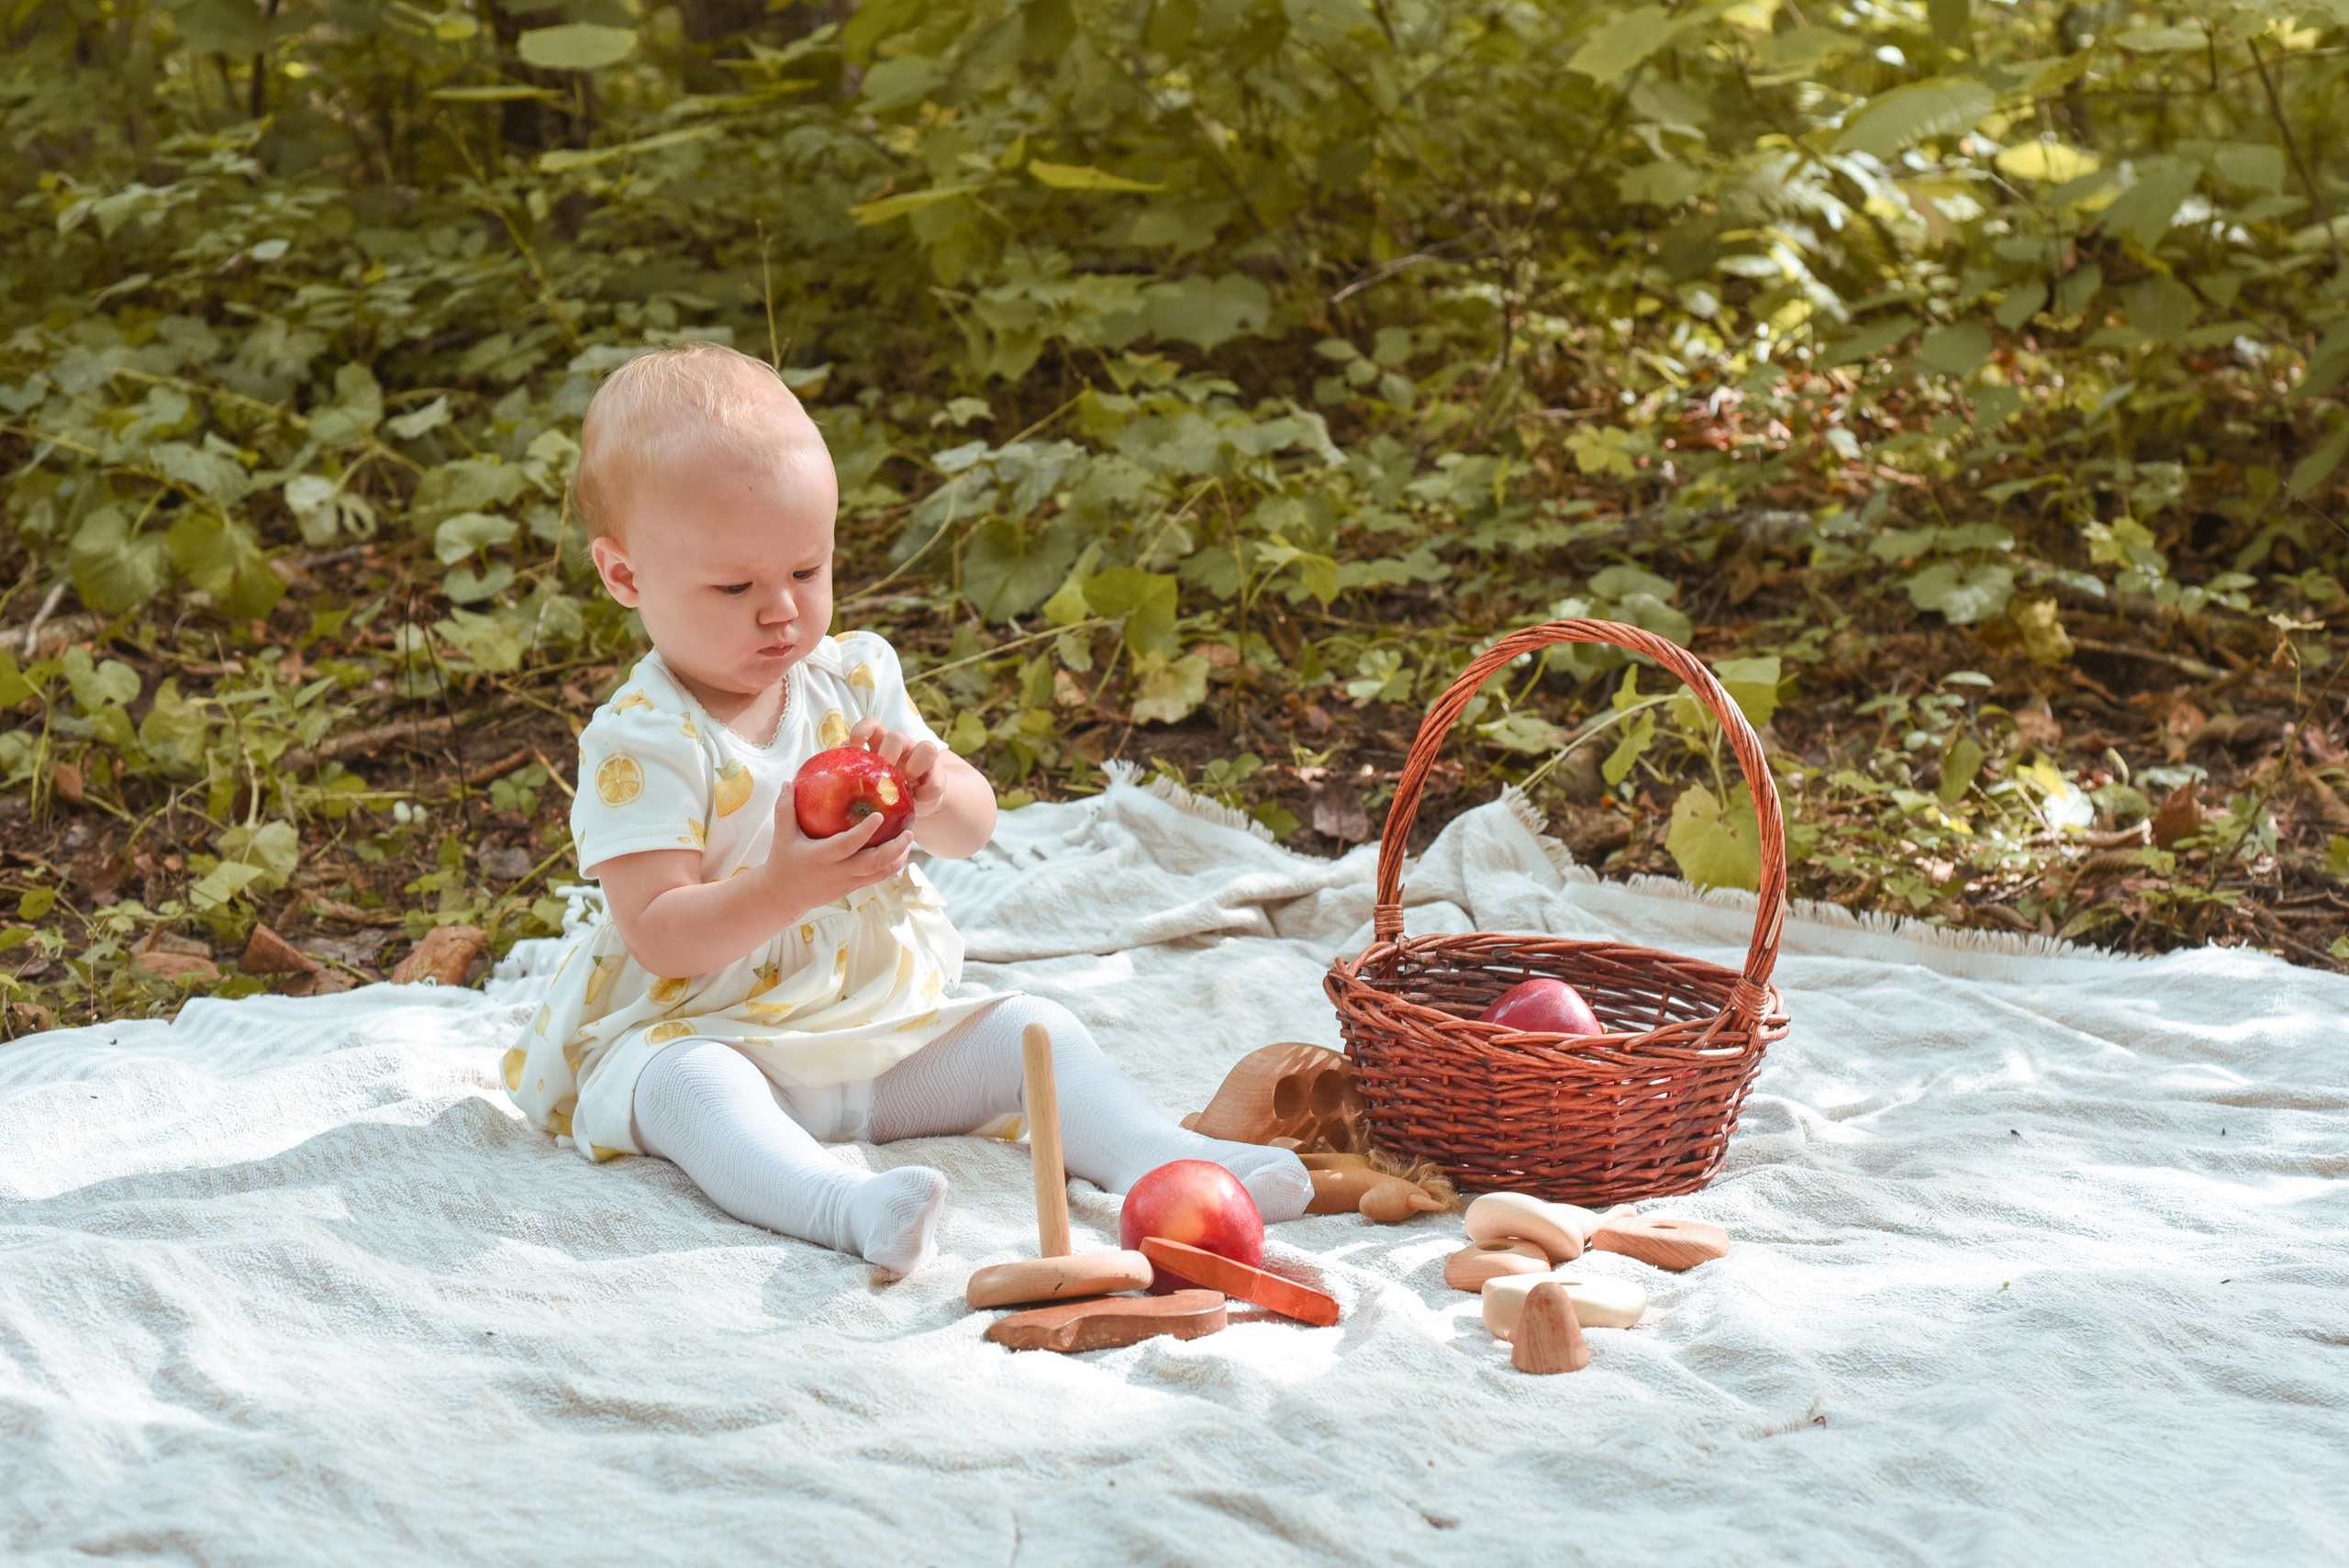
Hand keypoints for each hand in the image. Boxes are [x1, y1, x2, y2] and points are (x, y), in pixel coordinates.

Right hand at [759, 778, 916, 912]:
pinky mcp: (853, 889)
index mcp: (822, 857)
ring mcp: (848, 883)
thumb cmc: (783, 862)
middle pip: (874, 863)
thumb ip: (785, 809)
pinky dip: (891, 866)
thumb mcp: (781, 836)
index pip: (848, 845)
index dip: (865, 832)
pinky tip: (900, 852)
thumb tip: (789, 782)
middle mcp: (838, 872)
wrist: (783, 897)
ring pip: (880, 874)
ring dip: (898, 858)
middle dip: (894, 848)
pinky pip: (877, 879)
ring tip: (909, 839)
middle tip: (909, 832)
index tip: (879, 816)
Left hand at [849, 717, 949, 815]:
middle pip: (896, 737)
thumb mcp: (867, 780)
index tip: (854, 745)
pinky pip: (936, 781)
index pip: (872, 725)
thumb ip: (855, 770)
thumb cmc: (884, 790)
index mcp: (880, 745)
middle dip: (888, 753)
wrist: (916, 803)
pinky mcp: (938, 777)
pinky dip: (926, 792)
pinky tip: (918, 801)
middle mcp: (902, 748)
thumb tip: (835, 761)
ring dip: (914, 766)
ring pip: (927, 748)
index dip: (862, 731)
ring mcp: (921, 761)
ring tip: (906, 782)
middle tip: (883, 770)